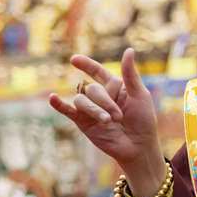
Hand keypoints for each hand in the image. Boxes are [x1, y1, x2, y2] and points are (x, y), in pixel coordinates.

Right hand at [48, 48, 164, 194]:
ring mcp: (90, 109)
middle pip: (92, 89)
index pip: (96, 71)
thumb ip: (130, 74)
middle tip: (119, 116)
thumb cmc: (143, 120)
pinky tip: (53, 98)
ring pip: (81, 100)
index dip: (85, 64)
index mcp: (114, 86)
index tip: (74, 59)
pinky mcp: (83, 122)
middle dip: (105, 102)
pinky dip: (59, 104)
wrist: (138, 146)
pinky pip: (68, 110)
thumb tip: (129, 50)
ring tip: (108, 121)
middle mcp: (100, 95)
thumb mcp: (140, 94)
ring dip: (94, 109)